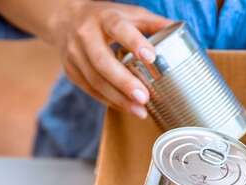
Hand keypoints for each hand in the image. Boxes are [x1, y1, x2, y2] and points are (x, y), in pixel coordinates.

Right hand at [47, 1, 171, 118]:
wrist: (65, 20)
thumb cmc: (105, 18)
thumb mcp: (128, 14)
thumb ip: (152, 23)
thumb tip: (179, 29)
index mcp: (104, 17)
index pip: (118, 28)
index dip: (134, 42)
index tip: (151, 57)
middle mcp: (85, 35)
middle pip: (102, 61)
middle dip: (124, 82)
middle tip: (144, 98)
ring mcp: (75, 55)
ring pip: (95, 81)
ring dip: (118, 98)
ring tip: (139, 111)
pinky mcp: (71, 71)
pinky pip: (90, 90)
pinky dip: (109, 101)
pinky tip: (125, 108)